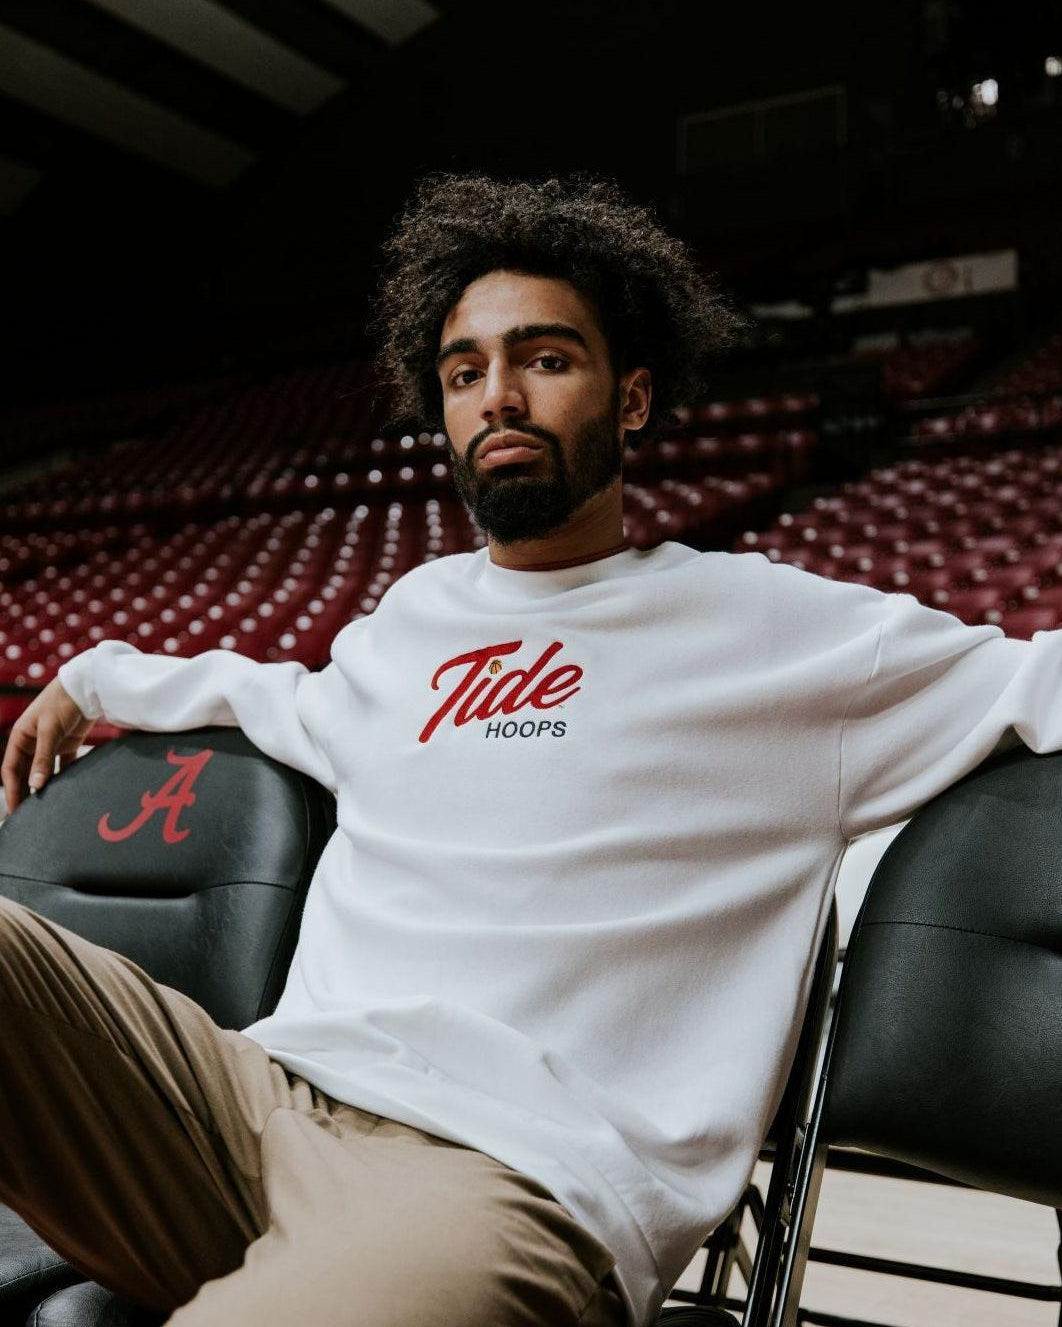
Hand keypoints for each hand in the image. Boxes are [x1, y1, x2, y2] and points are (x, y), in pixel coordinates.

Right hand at [1, 678, 93, 813]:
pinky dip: (63, 777)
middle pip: (25, 773)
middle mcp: (32, 742)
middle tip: (29, 816)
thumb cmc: (62, 703)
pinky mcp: (68, 744)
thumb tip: (36, 785)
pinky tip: (67, 792)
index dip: (12, 790)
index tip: (15, 811)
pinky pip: (63, 766)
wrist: (87, 687)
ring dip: (44, 787)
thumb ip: (43, 758)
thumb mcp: (49, 730)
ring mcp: (50, 744)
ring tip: (46, 808)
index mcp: (20, 737)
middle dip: (25, 792)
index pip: (10, 769)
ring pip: (43, 771)